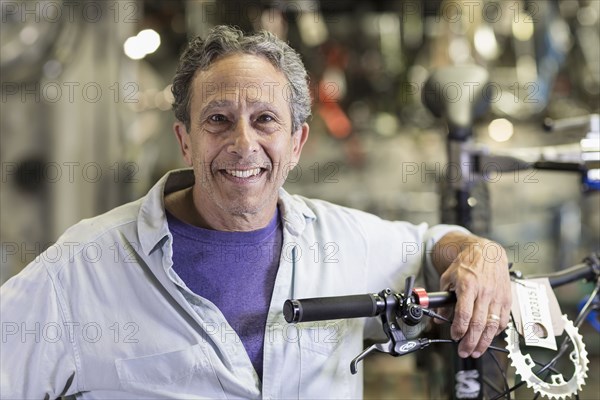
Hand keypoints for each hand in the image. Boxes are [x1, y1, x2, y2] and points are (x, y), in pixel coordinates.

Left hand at [434, 234, 511, 357]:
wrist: (488, 252)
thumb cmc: (467, 263)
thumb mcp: (448, 277)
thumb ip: (443, 299)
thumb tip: (438, 319)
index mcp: (468, 285)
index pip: (464, 313)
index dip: (459, 329)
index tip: (454, 336)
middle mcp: (484, 292)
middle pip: (478, 324)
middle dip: (470, 342)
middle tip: (464, 351)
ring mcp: (497, 296)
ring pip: (492, 326)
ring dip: (484, 342)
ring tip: (476, 351)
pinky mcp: (506, 299)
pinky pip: (503, 320)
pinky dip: (496, 332)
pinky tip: (488, 337)